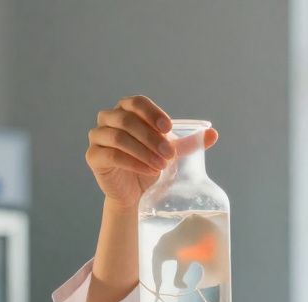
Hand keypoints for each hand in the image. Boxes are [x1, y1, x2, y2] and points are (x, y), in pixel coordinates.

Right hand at [86, 95, 218, 208]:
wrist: (135, 192)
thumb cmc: (151, 164)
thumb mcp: (171, 152)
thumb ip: (189, 143)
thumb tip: (214, 134)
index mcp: (126, 110)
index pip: (136, 102)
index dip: (152, 113)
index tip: (169, 128)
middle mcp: (108, 118)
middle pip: (126, 119)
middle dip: (151, 137)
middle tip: (170, 155)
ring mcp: (98, 137)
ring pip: (118, 137)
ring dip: (143, 150)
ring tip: (161, 165)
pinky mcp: (93, 156)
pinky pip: (111, 155)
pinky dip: (132, 162)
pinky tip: (148, 170)